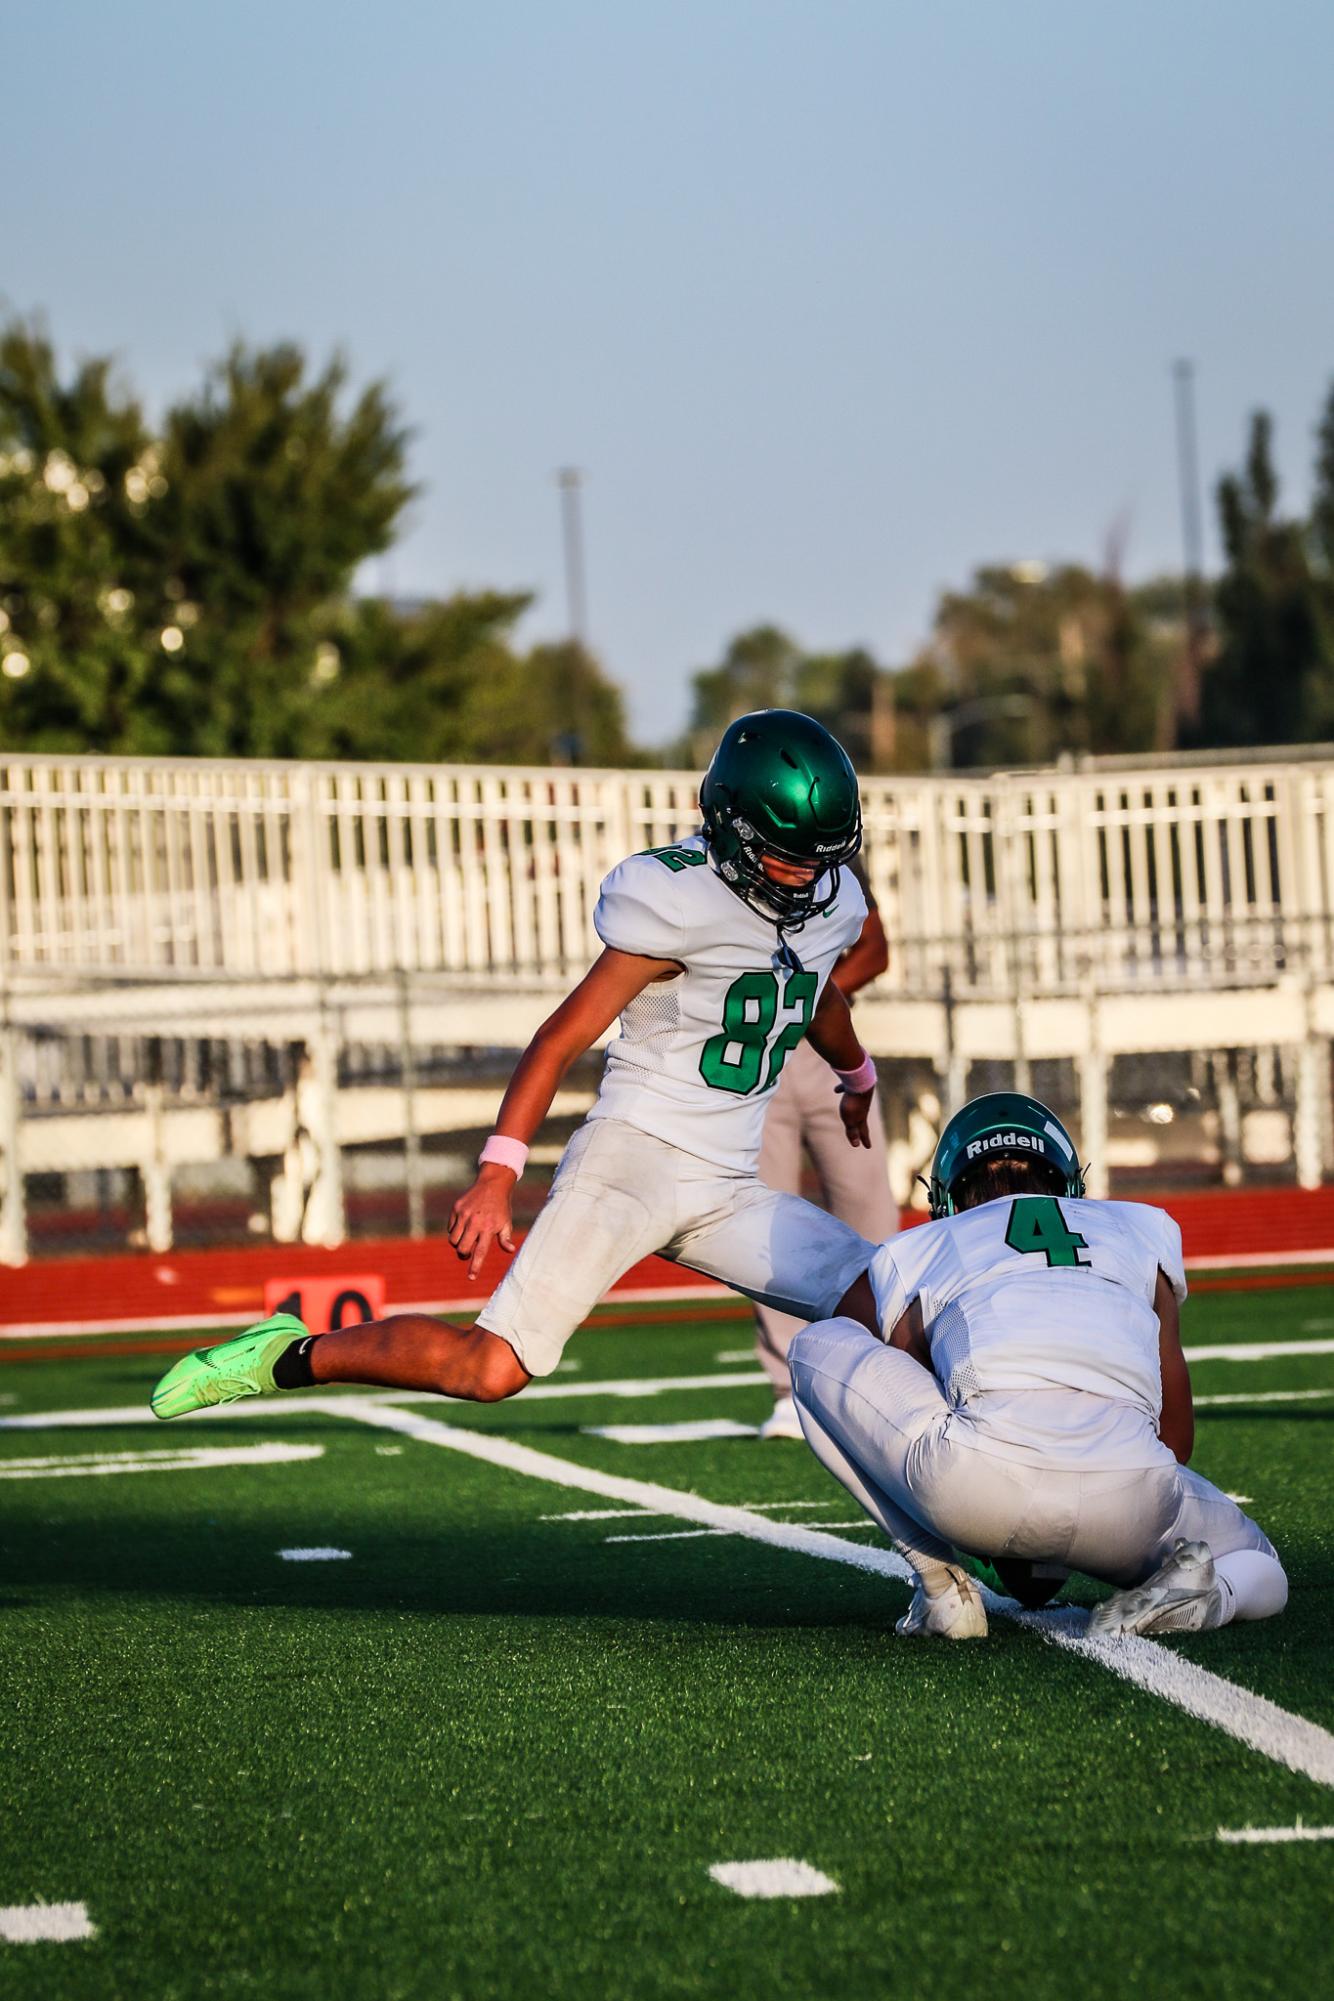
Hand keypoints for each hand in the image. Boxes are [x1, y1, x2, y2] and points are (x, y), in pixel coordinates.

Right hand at [448, 1164, 517, 1279]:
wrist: (492, 1184)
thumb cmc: (501, 1207)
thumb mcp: (506, 1223)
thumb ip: (505, 1238)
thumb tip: (510, 1250)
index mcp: (488, 1228)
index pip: (480, 1252)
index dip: (475, 1266)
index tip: (471, 1277)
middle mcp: (474, 1222)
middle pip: (462, 1248)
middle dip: (464, 1254)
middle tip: (468, 1253)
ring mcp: (464, 1215)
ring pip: (453, 1240)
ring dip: (458, 1244)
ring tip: (465, 1240)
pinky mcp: (456, 1209)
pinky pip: (450, 1228)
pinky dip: (454, 1231)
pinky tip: (463, 1226)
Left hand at [837, 1085, 873, 1149]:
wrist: (860, 1080)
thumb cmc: (853, 1103)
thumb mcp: (850, 1120)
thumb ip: (852, 1131)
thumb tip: (855, 1145)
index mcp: (862, 1117)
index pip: (863, 1132)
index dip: (865, 1140)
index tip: (868, 1147)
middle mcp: (862, 1107)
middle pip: (861, 1119)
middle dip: (861, 1128)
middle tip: (863, 1134)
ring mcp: (858, 1096)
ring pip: (856, 1105)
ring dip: (854, 1111)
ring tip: (850, 1113)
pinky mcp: (853, 1086)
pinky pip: (847, 1090)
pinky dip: (842, 1091)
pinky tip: (836, 1090)